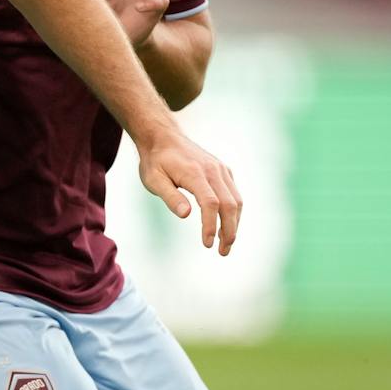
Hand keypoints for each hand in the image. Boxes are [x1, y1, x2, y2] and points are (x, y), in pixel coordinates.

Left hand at [136, 127, 241, 253]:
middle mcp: (213, 170)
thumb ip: (170, 197)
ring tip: (226, 244)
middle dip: (229, 231)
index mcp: (195, 173)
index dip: (211, 225)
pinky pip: (234, 194)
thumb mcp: (153, 180)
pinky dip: (234, 212)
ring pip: (236, 200)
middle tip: (222, 252)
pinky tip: (227, 226)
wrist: (164, 137)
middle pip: (229, 204)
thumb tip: (186, 215)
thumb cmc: (156, 161)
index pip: (210, 203)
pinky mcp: (223, 170)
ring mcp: (221, 169)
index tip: (207, 244)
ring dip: (234, 224)